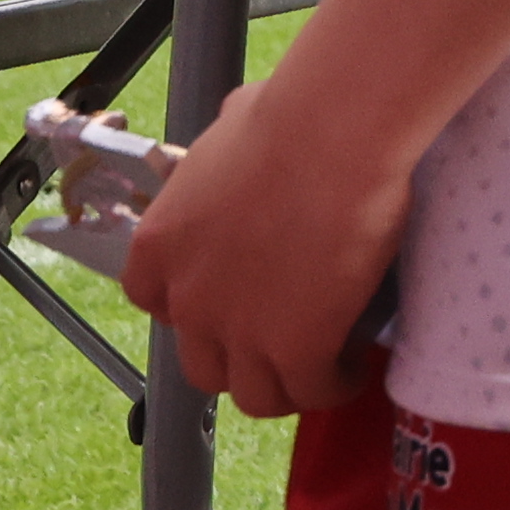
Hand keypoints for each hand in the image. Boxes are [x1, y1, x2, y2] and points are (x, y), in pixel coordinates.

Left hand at [114, 66, 412, 425]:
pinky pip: (313, 390)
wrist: (332, 133)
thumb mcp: (233, 127)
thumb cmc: (291, 113)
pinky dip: (335, 384)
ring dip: (287, 386)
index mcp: (159, 246)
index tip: (228, 296)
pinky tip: (355, 367)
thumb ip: (226, 154)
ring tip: (322, 367)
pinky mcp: (299, 346)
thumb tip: (246, 127)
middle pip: (202, 364)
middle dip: (240, 358)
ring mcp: (240, 331)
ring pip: (255, 396)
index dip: (192, 305)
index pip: (154, 300)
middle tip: (281, 336)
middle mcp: (189, 299)